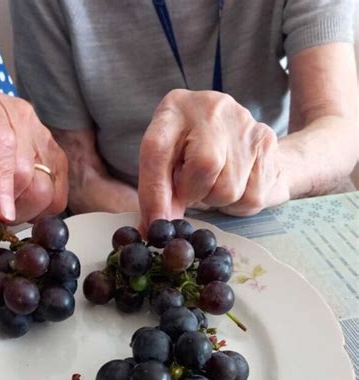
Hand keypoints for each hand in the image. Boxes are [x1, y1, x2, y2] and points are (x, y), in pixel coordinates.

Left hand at [0, 84, 67, 241]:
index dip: (1, 181)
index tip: (1, 213)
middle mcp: (19, 114)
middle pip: (24, 174)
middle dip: (4, 205)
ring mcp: (44, 136)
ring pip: (45, 190)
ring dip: (20, 211)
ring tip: (1, 204)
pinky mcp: (60, 158)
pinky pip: (57, 199)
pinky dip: (37, 211)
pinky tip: (19, 201)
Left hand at [138, 90, 289, 228]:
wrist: (237, 131)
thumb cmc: (191, 149)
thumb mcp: (166, 159)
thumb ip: (158, 191)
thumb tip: (154, 228)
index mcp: (174, 110)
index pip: (157, 150)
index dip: (154, 192)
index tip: (156, 223)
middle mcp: (211, 109)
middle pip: (204, 168)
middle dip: (195, 193)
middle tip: (194, 190)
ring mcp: (243, 124)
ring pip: (229, 189)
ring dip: (217, 199)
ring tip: (215, 182)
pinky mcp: (266, 143)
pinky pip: (251, 197)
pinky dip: (238, 203)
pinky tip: (235, 184)